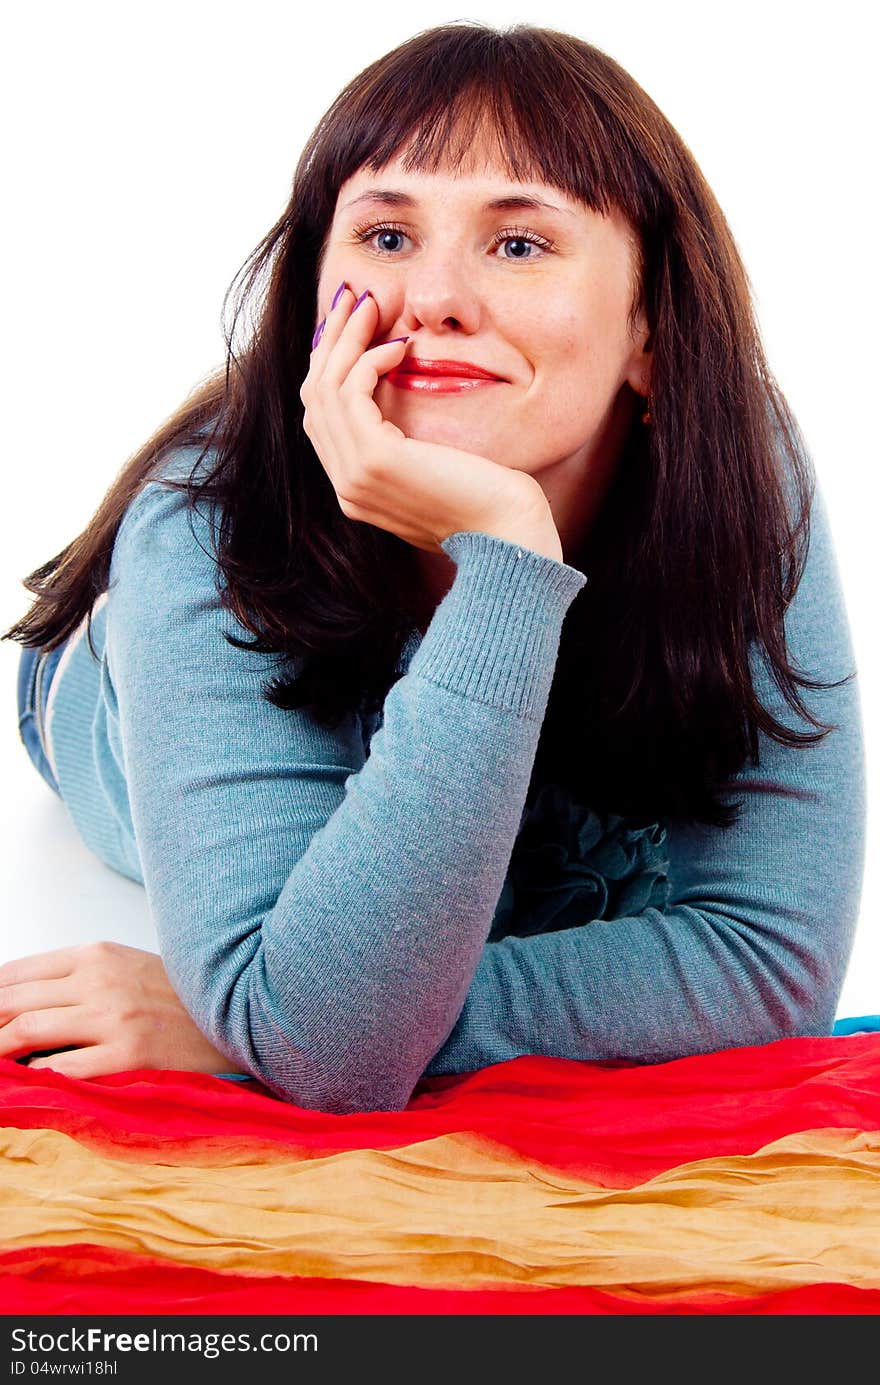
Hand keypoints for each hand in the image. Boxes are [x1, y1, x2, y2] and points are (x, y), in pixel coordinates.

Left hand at [0, 942, 250, 1079]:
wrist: (240, 1013)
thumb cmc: (177, 997)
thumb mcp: (125, 968)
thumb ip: (76, 979)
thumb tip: (16, 1003)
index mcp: (96, 954)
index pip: (15, 973)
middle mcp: (100, 981)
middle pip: (13, 1002)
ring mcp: (114, 1019)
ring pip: (27, 1031)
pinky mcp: (129, 1056)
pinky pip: (62, 1070)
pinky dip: (36, 1079)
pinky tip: (31, 1084)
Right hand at [300, 285, 559, 555]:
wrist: (508, 535)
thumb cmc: (489, 501)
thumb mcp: (437, 468)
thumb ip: (409, 445)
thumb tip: (404, 395)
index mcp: (357, 488)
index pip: (323, 417)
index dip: (331, 365)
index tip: (351, 325)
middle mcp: (347, 485)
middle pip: (314, 397)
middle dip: (331, 342)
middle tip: (353, 297)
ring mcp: (355, 477)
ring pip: (326, 389)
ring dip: (347, 339)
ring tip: (372, 303)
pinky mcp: (375, 461)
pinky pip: (352, 393)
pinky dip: (370, 360)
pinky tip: (400, 346)